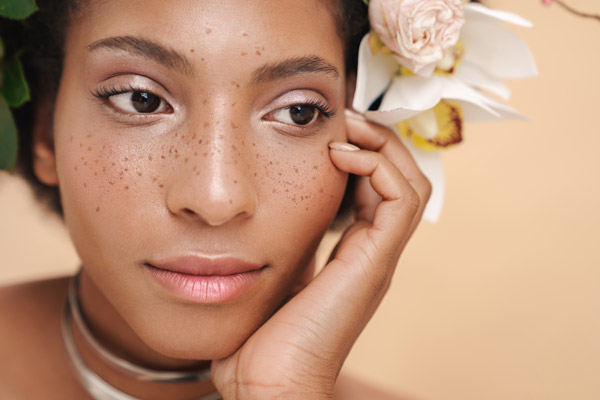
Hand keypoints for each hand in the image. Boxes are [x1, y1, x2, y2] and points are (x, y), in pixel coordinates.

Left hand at [211, 110, 431, 398]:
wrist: (269, 384)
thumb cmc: (263, 337)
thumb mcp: (272, 274)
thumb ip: (281, 245)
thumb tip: (263, 214)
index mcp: (352, 255)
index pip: (378, 190)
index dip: (363, 154)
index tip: (330, 130)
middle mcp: (373, 253)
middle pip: (402, 180)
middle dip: (378, 141)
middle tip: (344, 119)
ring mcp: (379, 258)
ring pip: (411, 184)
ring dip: (383, 147)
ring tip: (347, 128)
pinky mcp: (376, 262)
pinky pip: (401, 199)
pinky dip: (379, 167)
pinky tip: (340, 156)